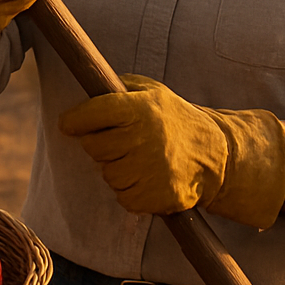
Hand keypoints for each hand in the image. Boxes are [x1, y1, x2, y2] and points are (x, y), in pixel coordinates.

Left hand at [58, 74, 284, 227]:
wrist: (215, 154)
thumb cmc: (175, 119)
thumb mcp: (152, 91)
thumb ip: (119, 87)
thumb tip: (86, 90)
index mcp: (139, 108)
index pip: (90, 113)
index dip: (74, 120)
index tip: (68, 124)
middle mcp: (143, 138)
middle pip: (93, 146)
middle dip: (101, 144)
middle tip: (123, 141)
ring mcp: (150, 169)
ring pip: (107, 174)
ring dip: (117, 169)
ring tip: (141, 159)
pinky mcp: (156, 196)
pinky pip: (123, 197)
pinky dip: (130, 191)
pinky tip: (147, 178)